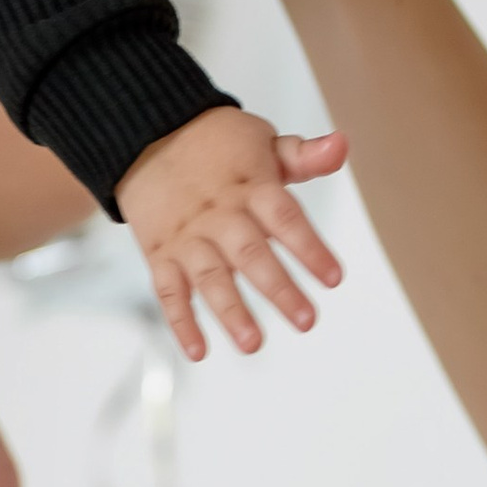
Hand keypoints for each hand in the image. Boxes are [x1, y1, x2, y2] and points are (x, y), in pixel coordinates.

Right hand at [119, 104, 349, 361]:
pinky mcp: (161, 252)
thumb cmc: (216, 144)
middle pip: (250, 254)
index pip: (285, 218)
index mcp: (251, 187)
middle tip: (306, 320)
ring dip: (231, 312)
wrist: (146, 135)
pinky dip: (181, 321)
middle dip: (279, 289)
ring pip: (210, 277)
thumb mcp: (263, 141)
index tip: (334, 278)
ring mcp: (188, 236)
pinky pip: (168, 290)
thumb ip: (304, 155)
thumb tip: (341, 146)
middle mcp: (220, 214)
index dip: (309, 248)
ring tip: (253, 344)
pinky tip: (198, 351)